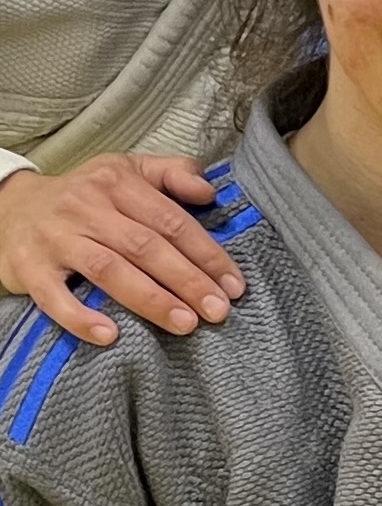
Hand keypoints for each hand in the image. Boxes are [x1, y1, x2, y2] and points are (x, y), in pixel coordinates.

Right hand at [0, 155, 244, 344]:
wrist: (10, 206)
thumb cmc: (86, 193)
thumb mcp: (128, 170)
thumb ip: (172, 174)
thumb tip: (209, 191)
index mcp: (117, 182)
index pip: (171, 220)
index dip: (206, 253)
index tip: (234, 284)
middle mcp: (88, 207)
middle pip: (146, 246)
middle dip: (187, 280)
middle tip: (219, 310)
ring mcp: (57, 238)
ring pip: (109, 270)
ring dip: (150, 300)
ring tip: (185, 324)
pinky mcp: (29, 268)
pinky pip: (54, 297)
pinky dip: (80, 317)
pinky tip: (109, 336)